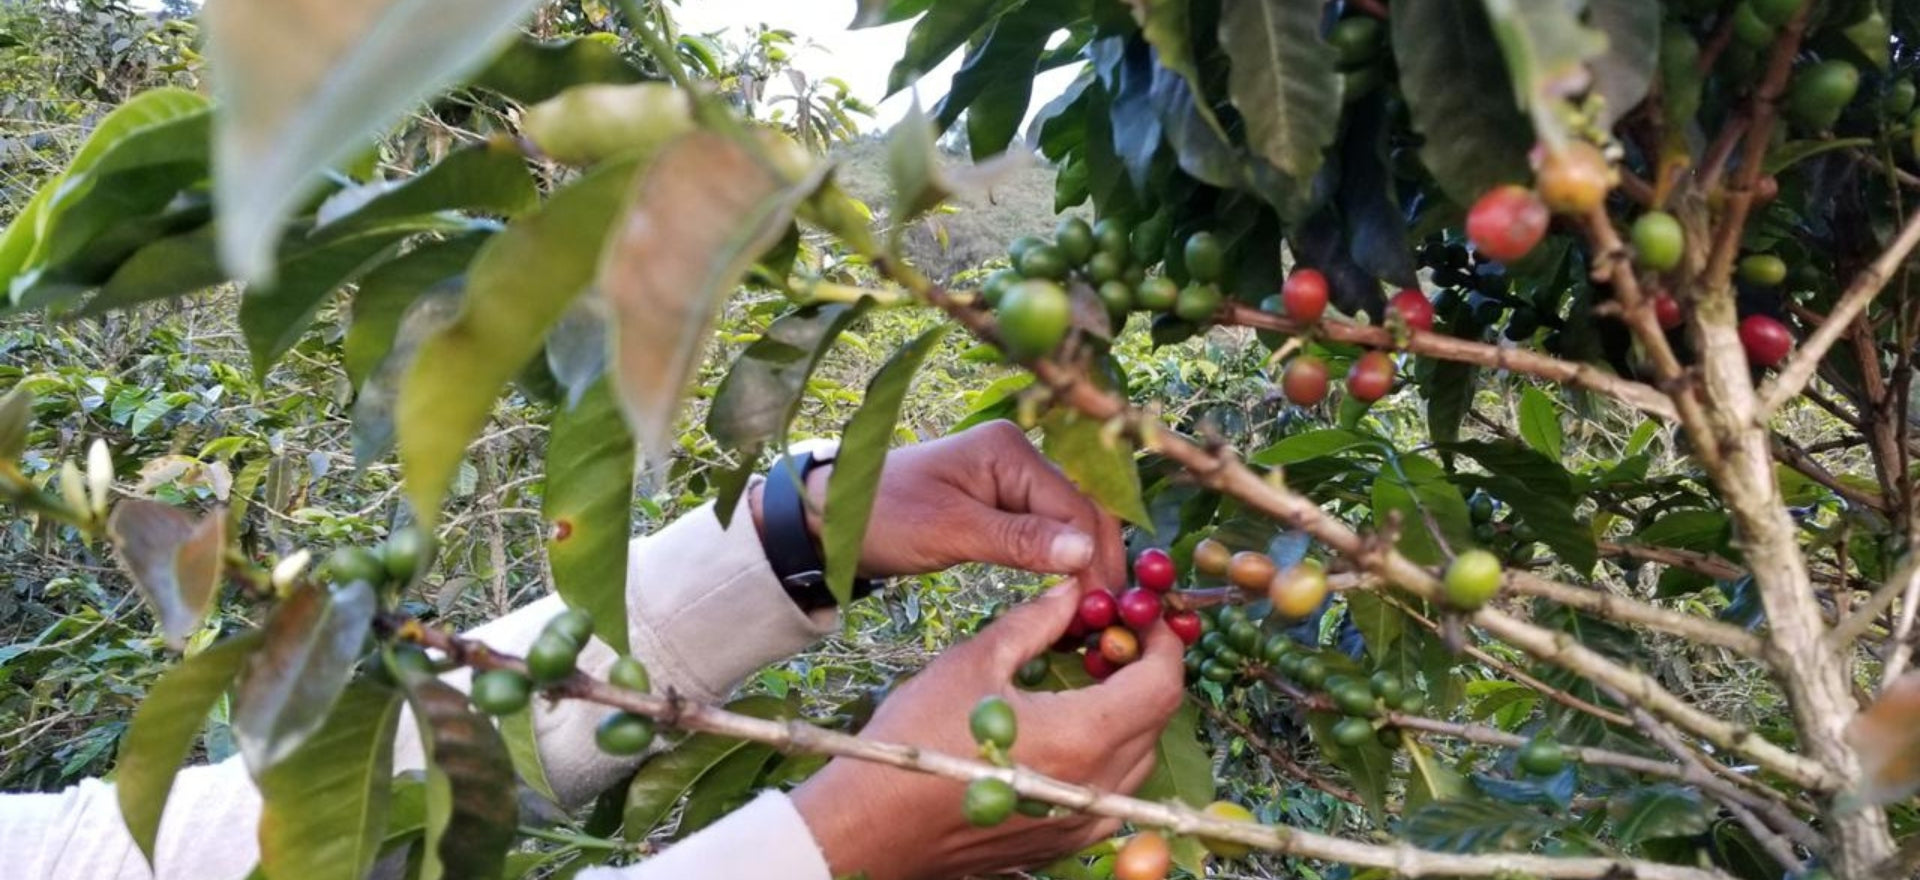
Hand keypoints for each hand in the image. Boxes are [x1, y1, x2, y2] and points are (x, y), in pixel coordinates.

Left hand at [768, 420, 1127, 586]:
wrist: (833, 516)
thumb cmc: (882, 517)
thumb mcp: (950, 531)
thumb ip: (1018, 540)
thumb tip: (1083, 552)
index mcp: (1010, 449)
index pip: (1075, 505)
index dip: (1094, 557)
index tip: (1100, 608)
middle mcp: (1020, 456)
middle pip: (1081, 512)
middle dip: (1097, 562)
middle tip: (1102, 619)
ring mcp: (1013, 479)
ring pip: (1069, 525)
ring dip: (1083, 566)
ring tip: (1090, 614)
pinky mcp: (1003, 504)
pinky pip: (1046, 532)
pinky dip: (1059, 564)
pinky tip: (1067, 596)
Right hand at [789, 581, 1185, 879]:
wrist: (871, 826)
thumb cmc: (917, 738)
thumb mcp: (974, 662)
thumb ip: (1035, 623)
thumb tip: (1072, 592)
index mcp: (1083, 737)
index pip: (1162, 684)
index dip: (1164, 644)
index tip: (1146, 619)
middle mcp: (1096, 786)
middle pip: (1156, 720)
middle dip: (1145, 673)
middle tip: (1110, 642)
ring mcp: (1082, 822)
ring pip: (1139, 760)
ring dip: (1128, 715)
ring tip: (1087, 683)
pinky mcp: (1064, 843)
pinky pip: (1112, 794)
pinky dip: (1109, 757)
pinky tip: (1070, 734)